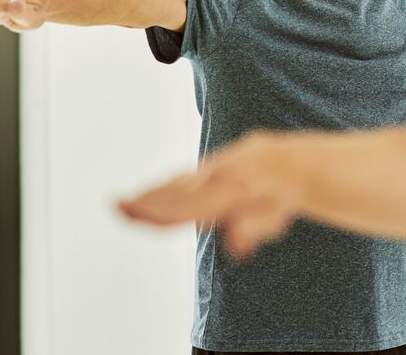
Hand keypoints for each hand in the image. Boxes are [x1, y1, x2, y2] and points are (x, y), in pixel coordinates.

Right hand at [118, 134, 298, 257]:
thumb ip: (254, 228)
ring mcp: (214, 167)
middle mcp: (220, 172)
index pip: (189, 205)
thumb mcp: (275, 215)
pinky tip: (147, 194)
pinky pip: (182, 177)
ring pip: (177, 182)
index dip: (160, 212)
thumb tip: (237, 245)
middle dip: (146, 201)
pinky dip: (162, 186)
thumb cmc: (281, 192)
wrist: (289, 161)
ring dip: (149, 193)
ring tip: (121, 204)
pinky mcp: (211, 166)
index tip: (136, 215)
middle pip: (177, 191)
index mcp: (233, 186)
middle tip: (116, 208)